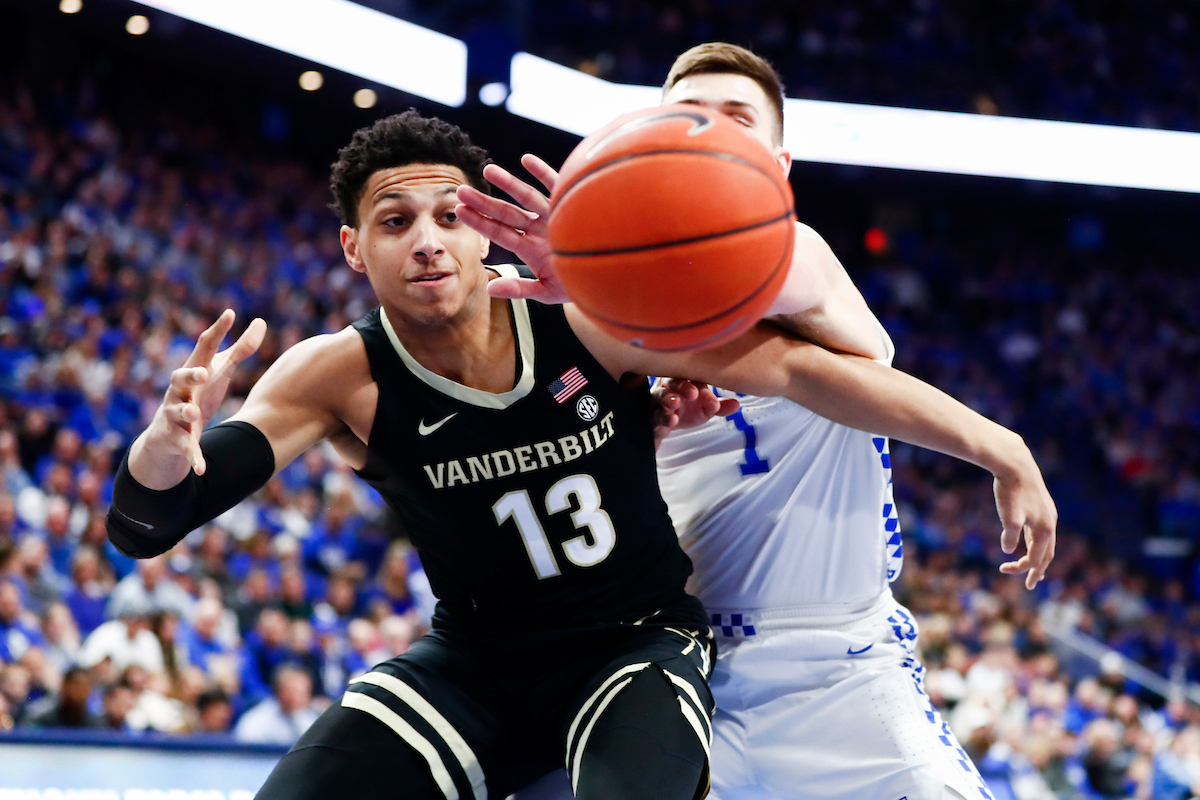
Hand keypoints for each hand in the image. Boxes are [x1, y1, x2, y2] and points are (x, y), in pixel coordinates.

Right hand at [143, 310, 266, 477]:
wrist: (168, 436)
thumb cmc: (199, 394)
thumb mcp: (220, 372)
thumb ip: (240, 349)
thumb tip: (261, 322)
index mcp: (194, 371)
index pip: (203, 347)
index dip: (217, 331)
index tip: (230, 314)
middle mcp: (179, 391)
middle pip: (179, 378)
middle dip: (190, 374)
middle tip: (203, 372)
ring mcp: (174, 415)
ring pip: (176, 412)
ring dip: (185, 412)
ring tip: (194, 413)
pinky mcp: (175, 439)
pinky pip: (185, 448)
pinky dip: (193, 458)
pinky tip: (202, 469)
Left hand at [455, 154, 568, 303]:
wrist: (610, 276)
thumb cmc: (581, 285)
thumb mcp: (548, 291)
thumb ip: (520, 289)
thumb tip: (489, 289)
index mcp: (531, 249)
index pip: (500, 233)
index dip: (480, 222)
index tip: (459, 210)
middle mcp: (538, 229)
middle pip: (506, 213)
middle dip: (484, 202)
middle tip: (460, 190)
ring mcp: (553, 215)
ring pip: (527, 197)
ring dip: (507, 183)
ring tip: (487, 170)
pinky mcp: (571, 204)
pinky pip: (555, 185)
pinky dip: (542, 172)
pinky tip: (525, 159)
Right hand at [652, 378, 739, 444]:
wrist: (666, 425)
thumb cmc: (688, 409)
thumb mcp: (705, 409)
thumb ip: (718, 407)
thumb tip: (737, 404)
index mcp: (686, 380)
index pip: (695, 381)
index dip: (704, 391)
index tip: (713, 404)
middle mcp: (670, 386)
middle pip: (675, 381)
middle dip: (683, 386)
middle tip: (693, 394)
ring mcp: (658, 399)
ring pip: (660, 395)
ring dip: (668, 398)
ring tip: (675, 403)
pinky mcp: (651, 414)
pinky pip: (654, 414)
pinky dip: (662, 418)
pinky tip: (671, 420)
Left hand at [993, 452, 1057, 588]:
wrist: (1015, 463)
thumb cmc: (1010, 489)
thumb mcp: (1008, 514)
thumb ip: (1010, 534)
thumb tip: (1008, 550)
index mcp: (1045, 529)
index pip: (1035, 558)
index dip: (1020, 568)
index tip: (1003, 569)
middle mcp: (1050, 523)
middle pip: (1047, 554)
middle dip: (1037, 570)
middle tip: (1029, 585)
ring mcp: (1048, 514)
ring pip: (1046, 542)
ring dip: (1039, 557)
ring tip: (1033, 569)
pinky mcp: (1041, 507)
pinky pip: (1041, 531)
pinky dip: (1036, 542)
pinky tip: (1029, 543)